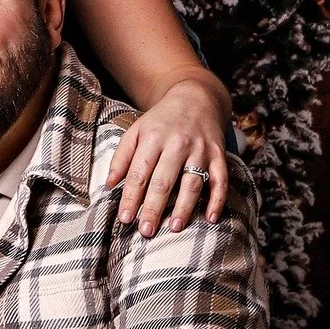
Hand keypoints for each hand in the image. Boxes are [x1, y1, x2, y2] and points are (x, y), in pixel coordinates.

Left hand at [106, 76, 230, 235]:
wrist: (195, 98)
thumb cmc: (160, 121)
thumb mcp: (136, 132)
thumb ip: (121, 158)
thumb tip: (108, 184)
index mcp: (153, 138)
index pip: (140, 172)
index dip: (131, 197)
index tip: (125, 218)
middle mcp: (178, 143)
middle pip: (164, 180)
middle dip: (154, 207)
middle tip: (146, 230)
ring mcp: (200, 149)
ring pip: (192, 182)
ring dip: (184, 207)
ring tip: (175, 228)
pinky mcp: (218, 154)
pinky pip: (221, 179)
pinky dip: (217, 199)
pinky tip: (210, 218)